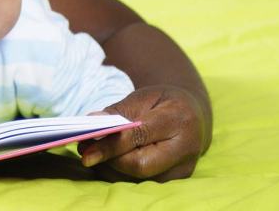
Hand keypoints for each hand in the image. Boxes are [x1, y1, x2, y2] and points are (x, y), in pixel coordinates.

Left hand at [78, 85, 210, 181]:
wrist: (194, 115)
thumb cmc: (164, 102)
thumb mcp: (143, 96)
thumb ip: (119, 111)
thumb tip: (93, 121)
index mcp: (179, 119)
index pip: (141, 136)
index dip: (111, 144)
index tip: (85, 148)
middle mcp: (185, 149)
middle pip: (140, 165)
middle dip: (108, 159)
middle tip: (84, 148)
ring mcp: (182, 169)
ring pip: (138, 178)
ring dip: (109, 167)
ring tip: (91, 151)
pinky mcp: (175, 180)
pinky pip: (141, 182)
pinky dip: (119, 172)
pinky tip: (106, 160)